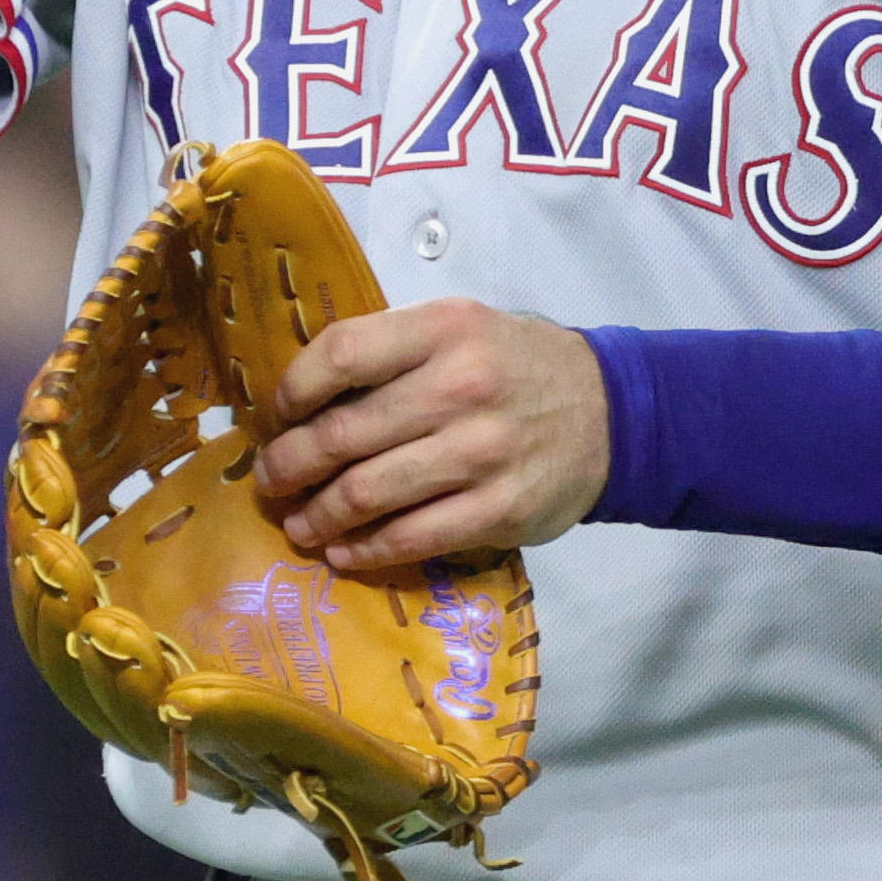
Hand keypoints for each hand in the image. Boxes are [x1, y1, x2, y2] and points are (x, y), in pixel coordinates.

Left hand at [253, 299, 610, 574]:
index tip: (277, 415)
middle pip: (343, 433)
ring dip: (318, 514)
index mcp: (442, 331)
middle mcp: (460, 388)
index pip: (341, 354)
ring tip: (297, 523)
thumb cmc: (513, 366)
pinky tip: (343, 551)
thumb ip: (390, 351)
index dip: (292, 390)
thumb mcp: (456, 329)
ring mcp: (481, 454)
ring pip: (368, 492)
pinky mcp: (499, 511)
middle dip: (289, 464)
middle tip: (270, 481)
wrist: (611, 413)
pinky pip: (413, 537)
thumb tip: (301, 396)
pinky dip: (366, 549)